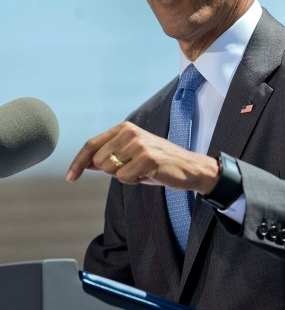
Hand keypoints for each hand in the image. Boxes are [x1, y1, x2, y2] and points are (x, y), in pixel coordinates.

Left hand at [66, 121, 218, 193]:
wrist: (189, 168)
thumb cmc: (158, 163)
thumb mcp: (131, 156)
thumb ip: (108, 156)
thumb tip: (85, 163)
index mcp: (125, 128)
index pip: (91, 145)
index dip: (78, 162)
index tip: (70, 177)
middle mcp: (130, 132)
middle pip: (99, 160)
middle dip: (111, 170)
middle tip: (133, 168)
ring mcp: (139, 144)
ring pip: (109, 169)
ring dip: (124, 175)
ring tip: (141, 170)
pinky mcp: (147, 158)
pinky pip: (124, 178)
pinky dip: (134, 181)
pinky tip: (148, 175)